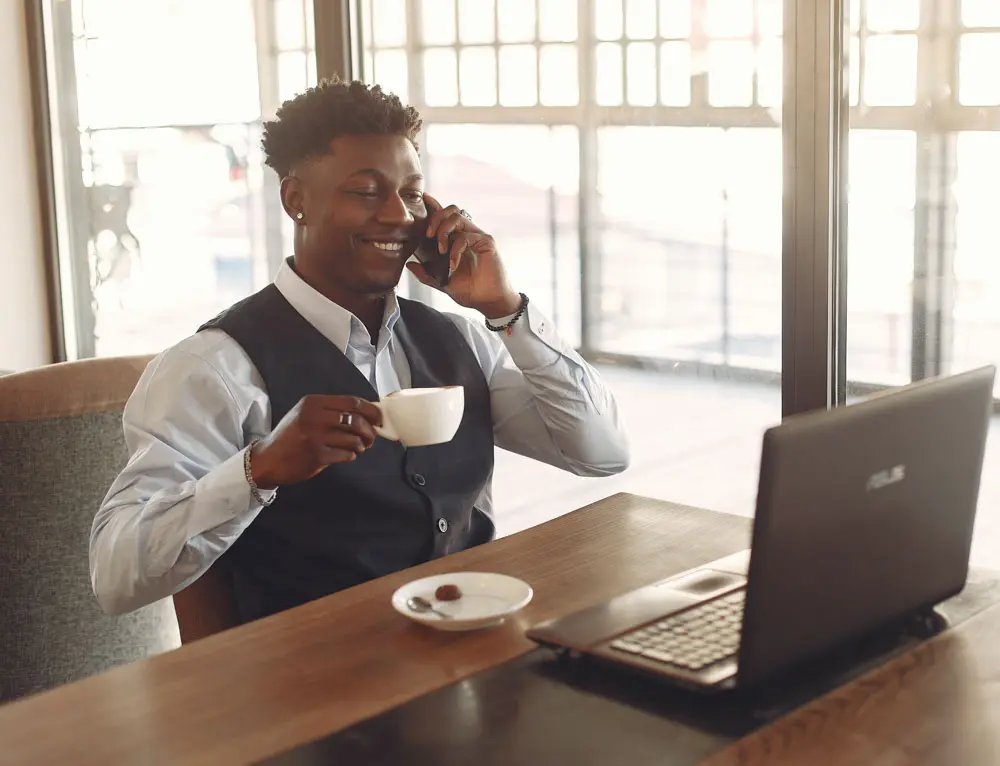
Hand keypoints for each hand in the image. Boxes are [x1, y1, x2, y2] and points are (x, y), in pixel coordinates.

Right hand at [250, 395, 381, 488]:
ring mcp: (315, 437)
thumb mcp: (306, 414)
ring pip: (353, 439)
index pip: (352, 402)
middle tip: (371, 438)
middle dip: (369, 430)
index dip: (370, 410)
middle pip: (356, 420)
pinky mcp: (317, 456)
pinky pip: (346, 455)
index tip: (379, 418)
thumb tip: (367, 413)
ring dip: (361, 445)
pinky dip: (351, 455)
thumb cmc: (291, 436)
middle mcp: (314, 417)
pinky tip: (346, 455)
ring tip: (358, 447)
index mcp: (313, 403)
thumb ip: (331, 411)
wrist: (268, 459)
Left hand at [406, 193, 521, 317]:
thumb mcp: (442, 283)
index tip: (423, 199)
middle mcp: (466, 235)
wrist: (489, 301)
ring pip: (457, 217)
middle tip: (428, 236)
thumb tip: (409, 265)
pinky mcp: (485, 241)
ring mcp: (476, 236)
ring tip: (440, 250)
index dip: (434, 206)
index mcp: (456, 241)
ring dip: (443, 230)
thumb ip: (426, 275)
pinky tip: (453, 263)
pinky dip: (455, 249)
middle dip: (435, 217)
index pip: (444, 219)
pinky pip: (465, 236)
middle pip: (450, 210)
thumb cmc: (470, 291)